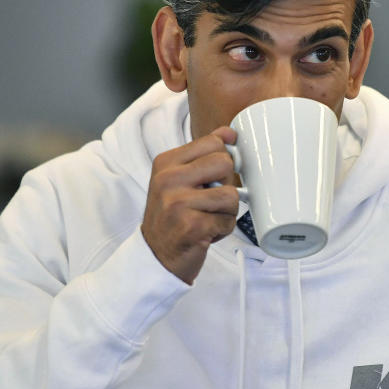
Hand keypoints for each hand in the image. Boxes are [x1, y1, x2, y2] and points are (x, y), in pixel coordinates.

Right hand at [141, 127, 239, 283]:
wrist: (156, 255)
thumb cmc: (173, 216)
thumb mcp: (180, 179)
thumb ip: (203, 154)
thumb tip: (229, 133)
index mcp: (166, 162)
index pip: (214, 142)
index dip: (222, 160)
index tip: (213, 177)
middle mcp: (168, 179)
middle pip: (225, 163)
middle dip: (225, 184)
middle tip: (209, 200)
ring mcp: (178, 203)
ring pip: (231, 195)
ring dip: (226, 211)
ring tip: (207, 217)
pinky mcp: (191, 226)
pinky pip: (228, 220)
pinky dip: (223, 229)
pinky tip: (205, 232)